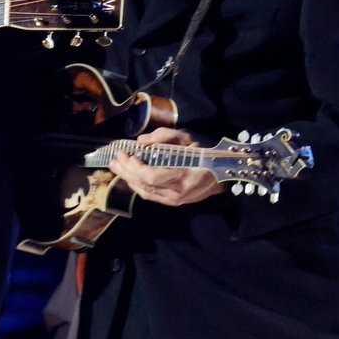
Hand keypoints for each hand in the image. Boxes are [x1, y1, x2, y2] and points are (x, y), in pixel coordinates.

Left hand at [109, 127, 225, 206]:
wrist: (223, 174)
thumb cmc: (207, 153)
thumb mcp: (189, 137)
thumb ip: (165, 136)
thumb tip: (141, 141)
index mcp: (182, 176)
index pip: (152, 177)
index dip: (135, 167)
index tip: (127, 154)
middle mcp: (177, 192)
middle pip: (144, 185)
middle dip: (126, 171)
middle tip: (115, 158)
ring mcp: (174, 199)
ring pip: (144, 191)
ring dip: (128, 178)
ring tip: (116, 166)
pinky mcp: (173, 202)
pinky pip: (150, 195)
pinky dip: (137, 185)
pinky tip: (129, 176)